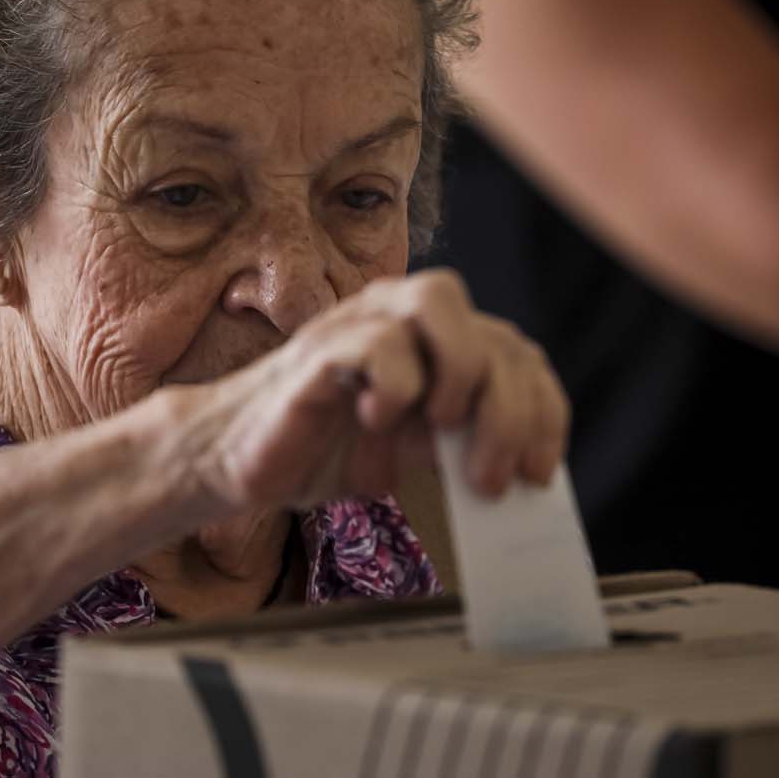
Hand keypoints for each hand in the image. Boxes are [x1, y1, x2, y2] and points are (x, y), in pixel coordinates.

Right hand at [168, 269, 570, 511]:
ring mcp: (357, 325)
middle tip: (491, 478)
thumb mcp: (410, 450)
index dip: (542, 411)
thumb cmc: (325, 448)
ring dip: (460, 374)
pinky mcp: (316, 352)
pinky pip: (374, 342)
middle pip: (492, 331)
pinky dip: (393, 386)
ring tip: (440, 428)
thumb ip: (458, 442)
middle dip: (510, 412)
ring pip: (438, 300)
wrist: (236, 460)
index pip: (516, 354)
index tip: (539, 474)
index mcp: (434, 341)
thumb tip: (521, 471)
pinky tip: (377, 423)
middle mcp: (400, 317)